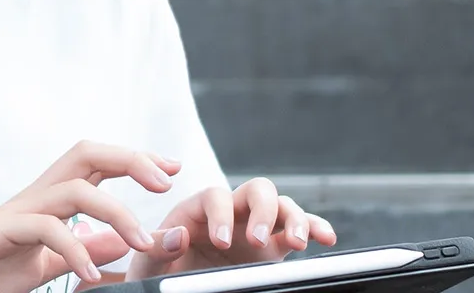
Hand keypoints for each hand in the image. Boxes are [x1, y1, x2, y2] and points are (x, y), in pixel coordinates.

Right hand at [0, 141, 182, 291]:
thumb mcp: (47, 263)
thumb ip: (84, 249)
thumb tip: (122, 243)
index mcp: (50, 199)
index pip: (97, 163)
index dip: (135, 160)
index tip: (172, 170)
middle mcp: (35, 196)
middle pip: (86, 154)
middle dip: (130, 160)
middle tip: (163, 185)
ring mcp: (17, 212)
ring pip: (73, 190)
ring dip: (115, 213)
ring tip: (141, 243)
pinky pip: (45, 229)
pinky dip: (76, 251)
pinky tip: (91, 277)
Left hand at [125, 177, 337, 279]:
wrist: (175, 286)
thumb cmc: (159, 271)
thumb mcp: (148, 264)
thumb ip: (157, 247)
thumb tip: (179, 235)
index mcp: (197, 210)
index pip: (215, 197)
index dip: (221, 215)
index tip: (221, 243)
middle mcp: (230, 212)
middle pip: (256, 190)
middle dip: (263, 211)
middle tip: (258, 240)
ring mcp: (254, 227)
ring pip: (282, 206)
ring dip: (294, 218)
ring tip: (297, 243)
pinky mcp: (273, 247)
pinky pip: (298, 230)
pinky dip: (314, 228)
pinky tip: (325, 238)